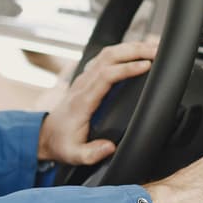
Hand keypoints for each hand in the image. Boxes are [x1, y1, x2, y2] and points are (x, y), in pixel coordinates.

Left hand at [37, 40, 158, 165]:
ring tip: (153, 47)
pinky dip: (122, 51)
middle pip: (108, 57)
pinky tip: (137, 51)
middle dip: (134, 50)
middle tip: (157, 50)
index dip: (126, 68)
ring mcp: (84, 79)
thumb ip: (91, 153)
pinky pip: (104, 58)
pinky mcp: (87, 78)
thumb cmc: (62, 143)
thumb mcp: (75, 155)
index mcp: (83, 101)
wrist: (46, 135)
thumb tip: (110, 147)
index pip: (105, 76)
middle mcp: (83, 85)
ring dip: (130, 48)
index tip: (146, 66)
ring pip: (107, 53)